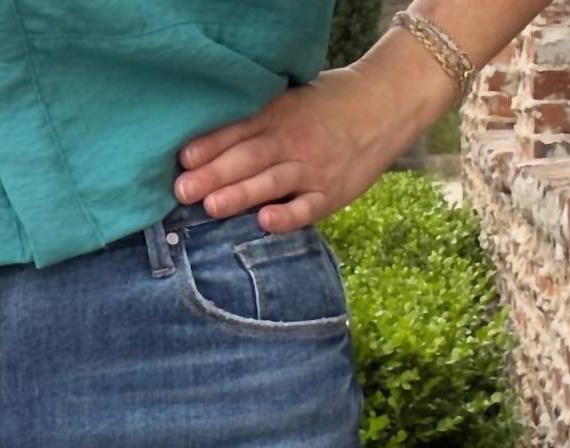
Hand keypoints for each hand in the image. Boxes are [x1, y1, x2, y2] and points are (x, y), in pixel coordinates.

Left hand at [173, 36, 457, 232]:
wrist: (386, 104)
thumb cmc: (326, 107)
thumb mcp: (290, 102)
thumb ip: (255, 122)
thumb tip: (203, 147)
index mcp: (278, 116)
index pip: (239, 131)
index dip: (210, 146)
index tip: (183, 159)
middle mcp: (292, 142)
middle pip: (248, 159)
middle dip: (214, 175)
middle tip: (183, 190)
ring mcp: (311, 170)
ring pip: (270, 184)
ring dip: (240, 195)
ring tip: (211, 206)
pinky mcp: (329, 194)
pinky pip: (305, 208)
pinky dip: (286, 217)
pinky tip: (265, 222)